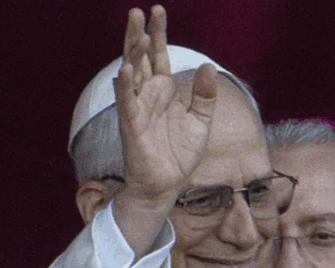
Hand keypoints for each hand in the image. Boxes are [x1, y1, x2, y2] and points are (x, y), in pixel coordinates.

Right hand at [112, 5, 217, 253]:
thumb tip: (209, 66)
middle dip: (139, 34)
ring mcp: (138, 109)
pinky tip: (125, 68)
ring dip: (132, 53)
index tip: (158, 10)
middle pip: (140, 58)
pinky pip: (127, 102)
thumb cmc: (180, 154)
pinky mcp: (132, 126)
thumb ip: (205, 95)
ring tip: (137, 32)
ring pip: (132, 75)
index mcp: (163, 91)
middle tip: (138, 11)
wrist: (168, 185)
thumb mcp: (201, 121)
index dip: (158, 34)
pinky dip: (125, 85)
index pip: (159, 56)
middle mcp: (148, 95)